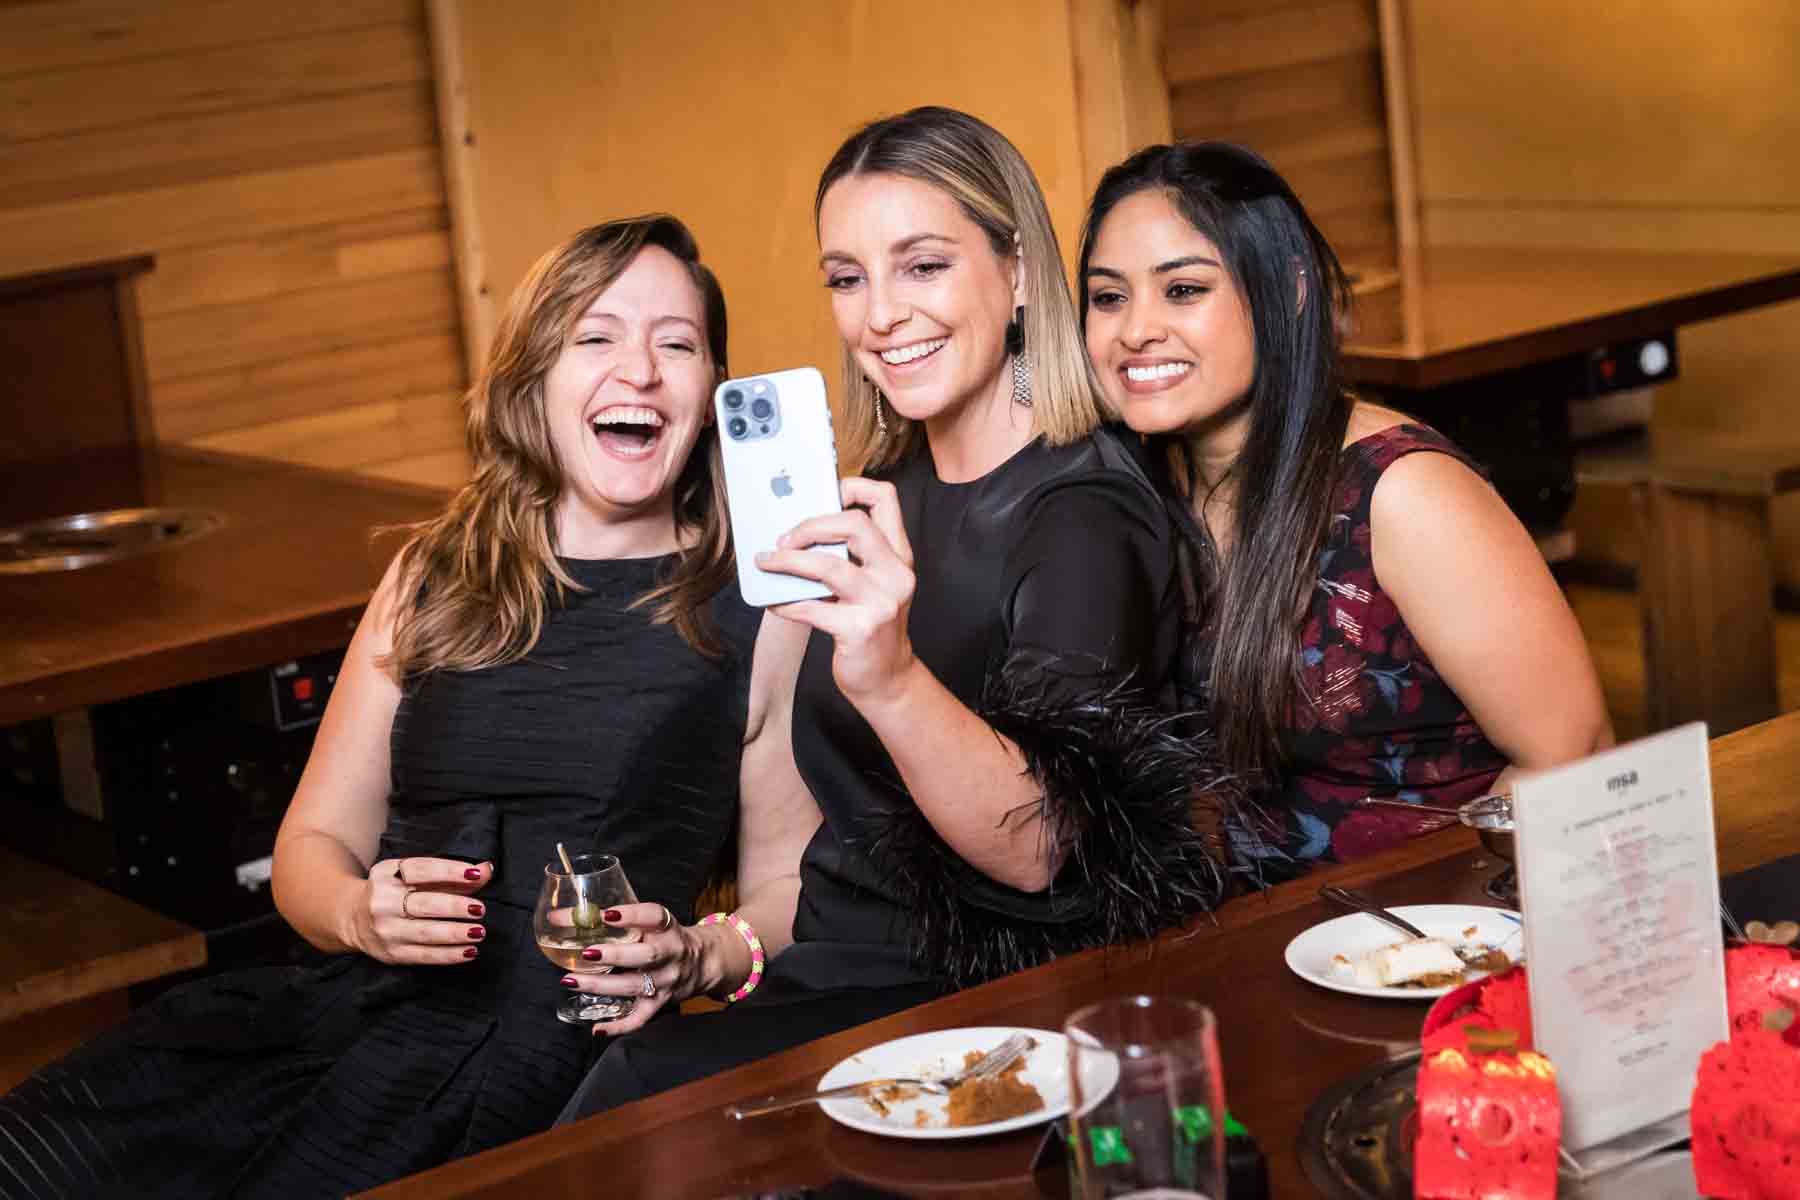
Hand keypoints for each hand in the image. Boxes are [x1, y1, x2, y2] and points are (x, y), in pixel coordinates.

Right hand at [349, 856, 492, 965]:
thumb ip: (453, 874)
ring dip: (455, 933)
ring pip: (425, 932)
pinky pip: (424, 956)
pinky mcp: (391, 953)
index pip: (421, 869)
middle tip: (480, 909)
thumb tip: (487, 869)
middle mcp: (383, 901)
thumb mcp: (415, 875)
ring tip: (479, 932)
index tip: (475, 874)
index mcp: (388, 874)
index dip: (450, 871)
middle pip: (424, 904)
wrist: (353, 917)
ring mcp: (385, 929)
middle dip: (455, 906)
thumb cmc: (396, 891)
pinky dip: (449, 955)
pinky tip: (469, 951)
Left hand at [561, 901, 714, 1035]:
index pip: (654, 917)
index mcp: (668, 929)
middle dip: (614, 955)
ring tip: (572, 980)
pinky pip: (640, 1018)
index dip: (632, 915)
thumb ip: (625, 919)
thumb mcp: (656, 923)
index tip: (607, 914)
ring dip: (601, 985)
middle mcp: (670, 954)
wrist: (703, 962)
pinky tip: (597, 1027)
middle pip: (646, 955)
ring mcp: (665, 981)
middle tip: (586, 952)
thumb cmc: (669, 938)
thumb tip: (568, 915)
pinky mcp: (660, 1003)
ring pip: (634, 986)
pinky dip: (619, 1026)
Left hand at [755, 477, 917, 704]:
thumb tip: (795, 532)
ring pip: (829, 565)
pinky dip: (786, 603)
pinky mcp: (860, 630)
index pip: (886, 499)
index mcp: (899, 555)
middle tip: (784, 537)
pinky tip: (774, 601)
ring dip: (789, 561)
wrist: (886, 678)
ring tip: (766, 562)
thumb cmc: (870, 624)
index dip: (853, 486)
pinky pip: (812, 608)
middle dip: (811, 525)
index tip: (824, 492)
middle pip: (856, 524)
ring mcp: (881, 602)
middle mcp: (896, 574)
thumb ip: (849, 556)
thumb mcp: (872, 584)